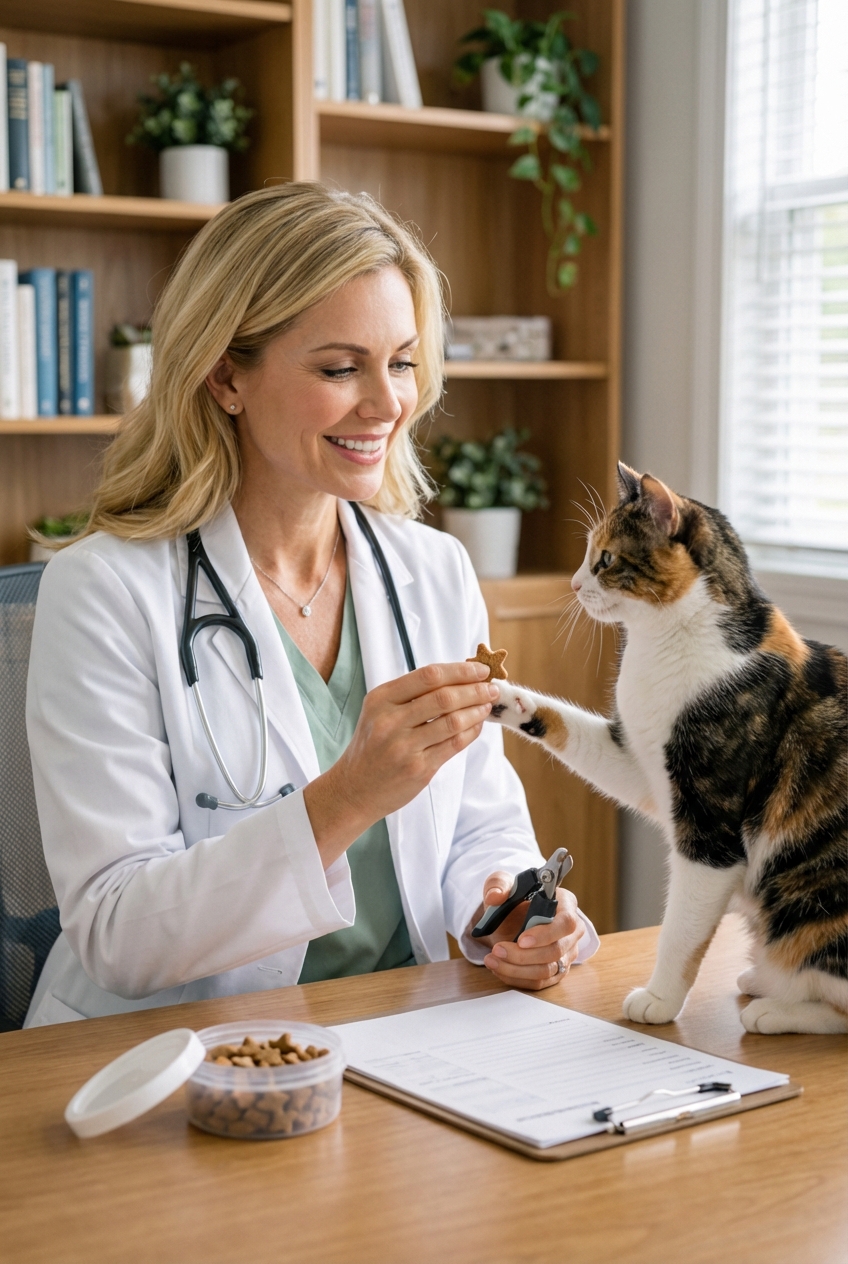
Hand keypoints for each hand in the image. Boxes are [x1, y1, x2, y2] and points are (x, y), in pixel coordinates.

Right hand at [304, 661, 498, 865]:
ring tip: (487, 706)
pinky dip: (471, 732)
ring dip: (477, 711)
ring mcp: (404, 747)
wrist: (355, 788)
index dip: (460, 671)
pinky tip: (477, 725)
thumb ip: (412, 695)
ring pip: (453, 721)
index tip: (480, 670)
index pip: (429, 676)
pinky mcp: (418, 769)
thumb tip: (460, 678)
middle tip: (491, 688)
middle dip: (475, 690)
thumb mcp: (380, 712)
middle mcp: (390, 721)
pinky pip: (454, 745)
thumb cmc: (373, 745)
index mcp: (381, 699)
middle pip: (444, 697)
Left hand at [477, 871, 583, 990]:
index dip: (545, 935)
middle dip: (523, 955)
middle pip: (556, 951)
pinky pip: (540, 982)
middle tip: (497, 950)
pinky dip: (517, 977)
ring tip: (492, 960)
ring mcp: (567, 953)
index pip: (566, 923)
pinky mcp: (557, 970)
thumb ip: (497, 885)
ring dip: (516, 969)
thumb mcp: (501, 883)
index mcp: (566, 903)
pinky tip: (499, 968)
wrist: (510, 917)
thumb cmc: (513, 898)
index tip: (521, 940)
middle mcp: (572, 931)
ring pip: (547, 970)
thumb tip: (495, 896)